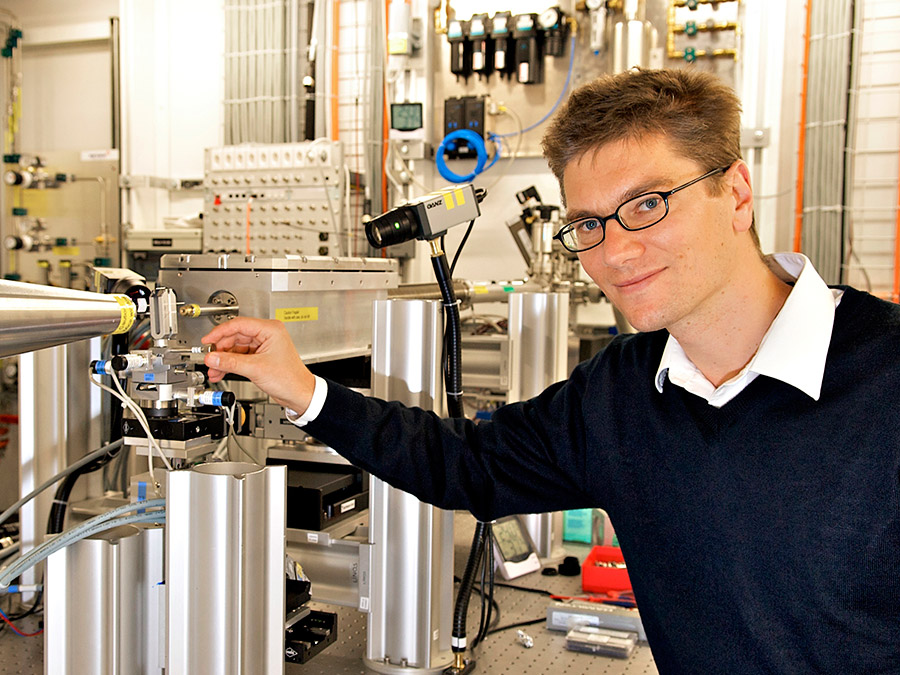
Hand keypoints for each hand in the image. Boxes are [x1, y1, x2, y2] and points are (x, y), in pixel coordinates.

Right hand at [201, 317, 316, 414]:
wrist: (299, 394)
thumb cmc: (290, 379)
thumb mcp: (255, 369)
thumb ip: (230, 362)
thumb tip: (212, 357)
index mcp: (270, 329)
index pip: (238, 324)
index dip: (219, 332)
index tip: (207, 340)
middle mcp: (267, 334)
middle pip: (235, 336)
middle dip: (220, 349)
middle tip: (209, 358)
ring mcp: (263, 345)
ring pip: (236, 347)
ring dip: (223, 359)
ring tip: (213, 369)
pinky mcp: (260, 356)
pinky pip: (240, 356)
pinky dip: (230, 364)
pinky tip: (220, 371)